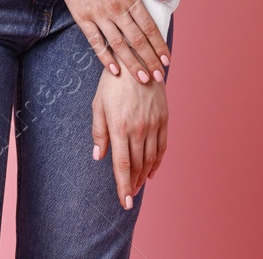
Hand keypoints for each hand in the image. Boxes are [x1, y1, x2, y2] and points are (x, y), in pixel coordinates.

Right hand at [52, 0, 170, 83]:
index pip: (148, 26)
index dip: (159, 45)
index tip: (167, 59)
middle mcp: (115, 9)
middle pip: (136, 40)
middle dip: (150, 61)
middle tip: (159, 77)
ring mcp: (98, 15)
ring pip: (118, 45)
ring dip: (131, 64)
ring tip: (142, 80)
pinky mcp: (82, 18)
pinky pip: (95, 42)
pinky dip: (105, 58)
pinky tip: (114, 70)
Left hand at [92, 68, 167, 207]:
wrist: (136, 59)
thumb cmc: (112, 81)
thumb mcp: (98, 105)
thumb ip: (99, 132)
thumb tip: (99, 157)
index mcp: (119, 126)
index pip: (123, 165)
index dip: (123, 186)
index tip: (125, 203)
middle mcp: (139, 128)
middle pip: (137, 165)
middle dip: (133, 184)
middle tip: (129, 196)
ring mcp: (153, 124)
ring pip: (150, 159)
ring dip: (144, 176)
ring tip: (138, 186)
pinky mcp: (164, 118)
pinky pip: (162, 146)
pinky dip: (157, 161)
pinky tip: (151, 170)